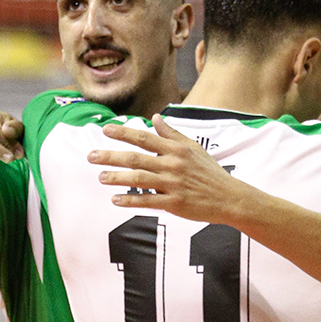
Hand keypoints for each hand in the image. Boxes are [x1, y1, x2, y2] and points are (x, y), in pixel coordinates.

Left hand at [87, 114, 247, 223]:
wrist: (229, 197)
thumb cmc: (210, 172)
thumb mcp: (193, 148)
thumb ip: (172, 134)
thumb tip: (155, 118)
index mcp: (176, 150)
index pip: (144, 138)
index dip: (123, 133)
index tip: (105, 130)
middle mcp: (172, 165)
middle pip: (136, 158)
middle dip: (111, 156)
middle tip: (91, 156)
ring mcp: (173, 184)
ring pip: (139, 179)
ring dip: (117, 178)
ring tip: (100, 177)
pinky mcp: (174, 203)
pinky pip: (148, 202)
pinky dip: (130, 200)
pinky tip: (115, 199)